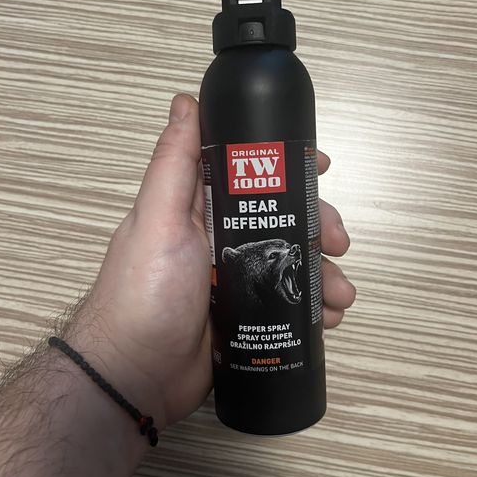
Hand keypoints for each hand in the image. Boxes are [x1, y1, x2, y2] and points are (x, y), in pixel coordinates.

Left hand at [65, 94, 355, 430]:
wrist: (135, 375)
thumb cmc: (144, 292)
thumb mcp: (158, 219)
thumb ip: (174, 163)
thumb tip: (185, 101)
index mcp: (201, 208)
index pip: (253, 174)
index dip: (290, 167)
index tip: (322, 167)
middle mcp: (220, 238)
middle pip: (283, 219)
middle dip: (319, 226)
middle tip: (341, 242)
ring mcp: (235, 279)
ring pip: (291, 262)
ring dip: (322, 272)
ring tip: (339, 294)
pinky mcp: (246, 315)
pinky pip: (287, 302)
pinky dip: (311, 306)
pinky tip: (329, 316)